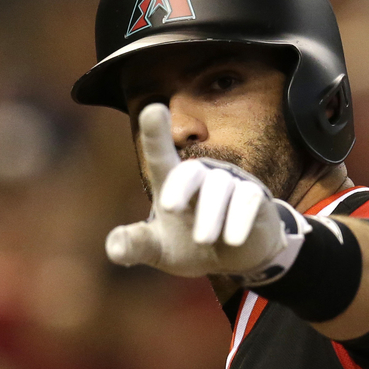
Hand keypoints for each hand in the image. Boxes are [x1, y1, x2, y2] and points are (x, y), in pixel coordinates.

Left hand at [105, 103, 309, 281]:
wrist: (235, 259)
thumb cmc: (191, 246)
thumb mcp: (160, 250)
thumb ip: (136, 245)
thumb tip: (113, 248)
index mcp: (172, 184)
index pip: (161, 155)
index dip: (157, 133)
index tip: (153, 109)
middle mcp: (201, 177)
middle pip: (190, 171)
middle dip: (179, 186)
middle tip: (168, 208)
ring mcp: (230, 184)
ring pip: (220, 187)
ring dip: (210, 214)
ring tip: (203, 241)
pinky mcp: (254, 197)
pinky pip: (247, 199)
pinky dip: (239, 220)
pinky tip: (233, 240)